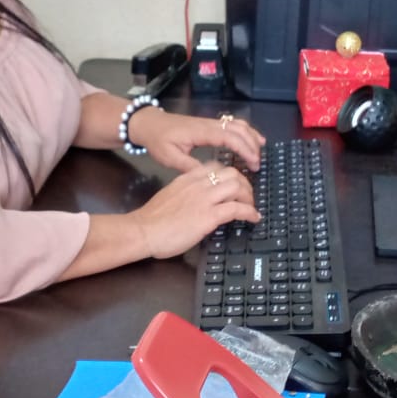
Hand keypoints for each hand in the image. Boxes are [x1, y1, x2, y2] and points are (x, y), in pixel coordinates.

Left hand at [129, 108, 265, 172]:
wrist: (148, 124)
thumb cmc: (158, 141)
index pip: (229, 138)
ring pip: (237, 124)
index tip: (253, 163)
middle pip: (238, 130)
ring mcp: (209, 123)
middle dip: (251, 145)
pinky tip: (250, 139)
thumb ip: (190, 166)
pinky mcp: (208, 124)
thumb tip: (209, 177)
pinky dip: (244, 131)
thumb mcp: (170, 157)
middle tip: (257, 164)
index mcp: (201, 132)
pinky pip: (231, 125)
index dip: (244, 150)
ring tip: (260, 150)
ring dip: (250, 136)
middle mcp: (209, 124)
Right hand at [131, 162, 259, 258]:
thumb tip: (199, 202)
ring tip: (251, 207)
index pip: (216, 167)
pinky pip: (237, 208)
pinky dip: (250, 212)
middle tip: (247, 196)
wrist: (143, 230)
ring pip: (237, 186)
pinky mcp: (209, 216)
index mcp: (187, 178)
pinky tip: (253, 218)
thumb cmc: (152, 219)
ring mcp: (204, 199)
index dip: (230, 174)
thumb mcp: (170, 196)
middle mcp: (198, 184)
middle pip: (231, 173)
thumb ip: (187, 194)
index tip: (235, 184)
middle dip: (244, 183)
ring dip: (249, 197)